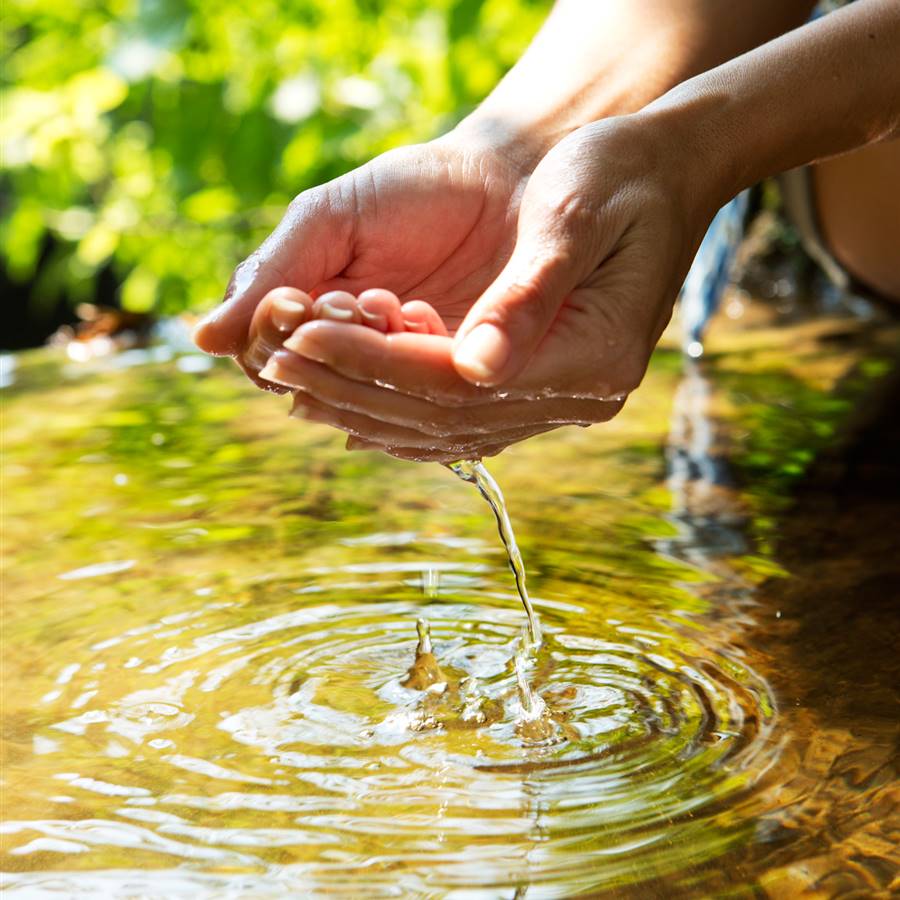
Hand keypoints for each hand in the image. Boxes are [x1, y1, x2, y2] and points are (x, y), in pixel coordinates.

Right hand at [191, 129, 536, 379]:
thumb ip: (271, 272)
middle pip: (303, 379)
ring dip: (374, 358)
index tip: (318, 293)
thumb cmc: (410, 192)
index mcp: (298, 306)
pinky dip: (416, 370)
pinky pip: (412, 408)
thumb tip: (202, 341)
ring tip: (405, 305)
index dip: (281, 330)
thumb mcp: (329, 220)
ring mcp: (387, 368)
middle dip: (334, 341)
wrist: (504, 187)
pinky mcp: (440, 382)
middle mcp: (338, 346)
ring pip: (354, 398)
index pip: (260, 350)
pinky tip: (430, 324)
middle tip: (375, 298)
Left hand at [262, 112, 722, 460]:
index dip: (376, 365)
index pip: (461, 383)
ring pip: (446, 427)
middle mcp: (579, 395)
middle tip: (277, 363)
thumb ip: (526, 296)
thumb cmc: (617, 177)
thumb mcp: (574, 216)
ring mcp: (560, 400)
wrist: (657, 176)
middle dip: (356, 389)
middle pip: (446, 415)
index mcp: (594, 356)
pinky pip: (460, 420)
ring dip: (366, 407)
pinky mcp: (539, 389)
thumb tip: (475, 368)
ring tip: (295, 384)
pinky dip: (400, 416)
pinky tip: (350, 409)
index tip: (301, 339)